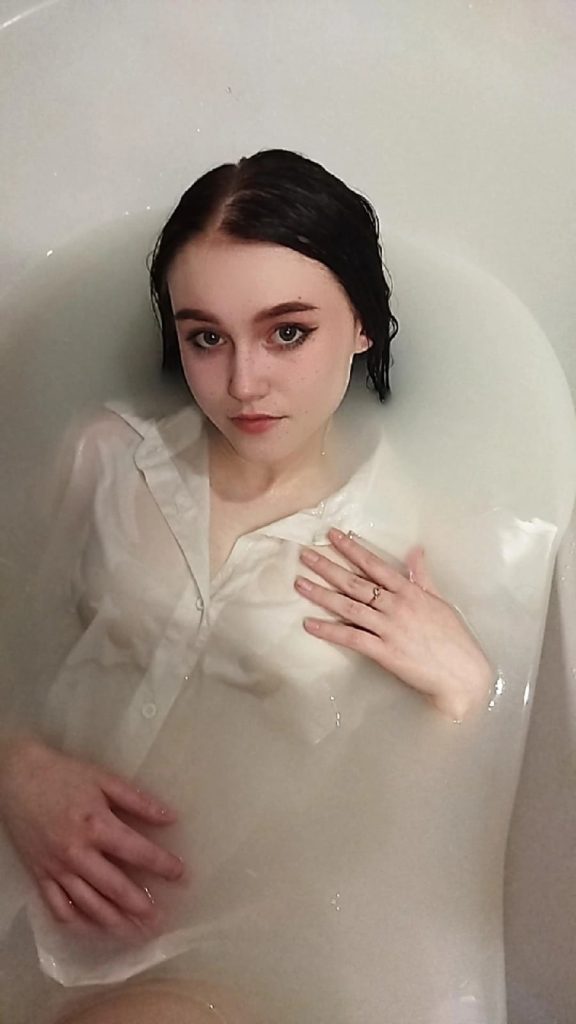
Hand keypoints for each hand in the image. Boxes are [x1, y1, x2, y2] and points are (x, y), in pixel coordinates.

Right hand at [0, 736, 183, 937]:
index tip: (181, 875)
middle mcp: (77, 852)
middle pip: (114, 888)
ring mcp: (56, 868)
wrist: (16, 777)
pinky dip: (78, 923)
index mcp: (97, 825)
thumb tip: (170, 817)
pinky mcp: (39, 876)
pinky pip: (59, 908)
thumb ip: (138, 800)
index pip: (137, 852)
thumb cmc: (64, 775)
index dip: (162, 865)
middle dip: (140, 906)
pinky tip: (95, 929)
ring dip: (114, 922)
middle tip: (159, 921)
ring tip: (135, 933)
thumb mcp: (104, 779)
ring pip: (89, 905)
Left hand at [294, 527, 493, 720]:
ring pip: (349, 607)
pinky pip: (352, 638)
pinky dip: (329, 631)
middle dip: (328, 567)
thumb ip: (422, 576)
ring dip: (322, 595)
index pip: (375, 565)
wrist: (462, 674)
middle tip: (305, 555)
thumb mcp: (439, 601)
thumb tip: (416, 550)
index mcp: (410, 591)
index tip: (333, 536)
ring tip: (300, 584)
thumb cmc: (453, 638)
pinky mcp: (384, 652)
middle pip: (355, 583)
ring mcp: (389, 629)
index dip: (352, 549)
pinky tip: (310, 624)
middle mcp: (397, 606)